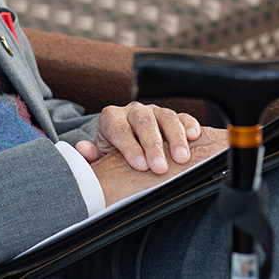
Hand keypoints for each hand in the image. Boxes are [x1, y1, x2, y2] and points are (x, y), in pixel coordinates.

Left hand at [77, 102, 201, 173]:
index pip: (119, 129)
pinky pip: (183, 117)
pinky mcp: (172, 117)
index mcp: (111, 118)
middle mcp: (132, 111)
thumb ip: (90, 156)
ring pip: (166, 117)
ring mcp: (154, 112)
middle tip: (160, 167)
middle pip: (144, 122)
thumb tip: (83, 150)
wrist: (124, 141)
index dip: (129, 146)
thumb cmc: (112, 151)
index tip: (139, 165)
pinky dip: (189, 125)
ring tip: (181, 158)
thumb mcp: (99, 156)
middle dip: (153, 145)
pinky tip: (194, 137)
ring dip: (175, 138)